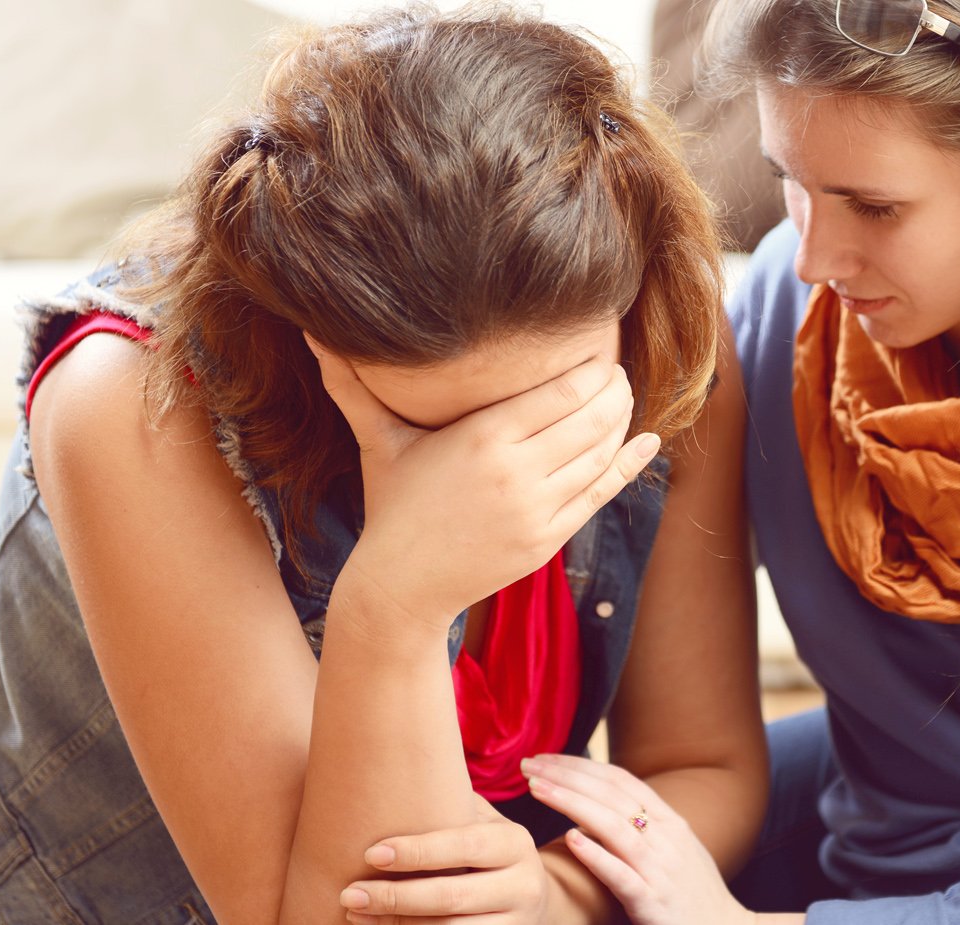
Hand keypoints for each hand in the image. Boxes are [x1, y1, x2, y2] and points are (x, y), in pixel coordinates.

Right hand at [307, 336, 660, 626]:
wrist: (400, 587)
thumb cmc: (392, 506)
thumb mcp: (379, 442)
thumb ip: (353, 386)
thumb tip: (313, 333)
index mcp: (482, 436)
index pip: (561, 391)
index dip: (594, 370)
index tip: (601, 352)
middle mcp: (516, 471)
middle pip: (591, 418)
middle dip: (614, 391)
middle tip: (619, 372)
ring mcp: (536, 509)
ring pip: (601, 455)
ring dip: (623, 424)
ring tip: (626, 400)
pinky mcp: (547, 540)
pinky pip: (599, 494)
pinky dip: (627, 466)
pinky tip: (646, 442)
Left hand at [339, 795, 549, 923]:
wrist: (533, 897)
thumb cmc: (487, 851)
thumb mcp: (483, 823)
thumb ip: (451, 804)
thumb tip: (390, 764)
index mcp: (515, 843)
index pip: (464, 846)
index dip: (417, 852)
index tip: (371, 854)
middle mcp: (523, 884)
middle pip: (452, 895)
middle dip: (395, 897)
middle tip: (349, 894)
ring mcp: (515, 922)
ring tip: (354, 914)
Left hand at [522, 755, 755, 924]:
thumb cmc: (692, 892)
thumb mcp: (675, 848)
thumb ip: (644, 825)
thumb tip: (600, 803)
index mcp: (670, 820)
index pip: (619, 779)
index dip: (580, 765)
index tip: (545, 757)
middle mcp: (666, 837)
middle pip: (611, 794)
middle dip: (567, 775)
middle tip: (528, 764)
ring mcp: (661, 869)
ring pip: (613, 826)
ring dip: (572, 803)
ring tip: (537, 789)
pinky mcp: (653, 902)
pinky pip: (622, 875)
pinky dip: (596, 855)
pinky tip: (570, 840)